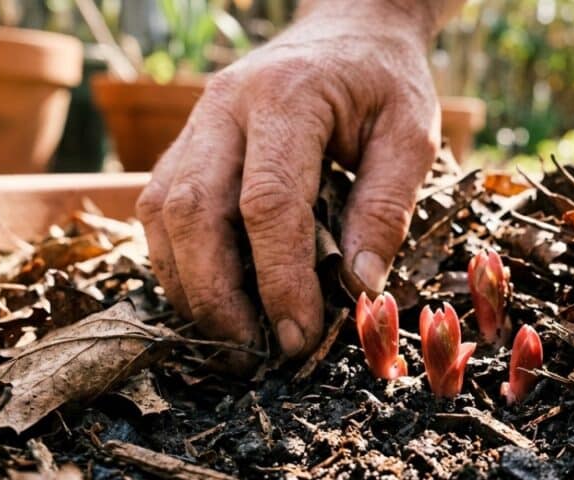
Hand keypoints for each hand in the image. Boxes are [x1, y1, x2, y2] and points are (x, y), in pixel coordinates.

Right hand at [136, 0, 444, 363]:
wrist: (349, 28)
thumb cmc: (386, 81)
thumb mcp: (412, 134)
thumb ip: (387, 206)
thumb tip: (358, 287)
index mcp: (287, 97)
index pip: (266, 203)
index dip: (278, 279)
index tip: (299, 335)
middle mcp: (225, 106)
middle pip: (193, 212)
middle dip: (216, 295)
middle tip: (252, 353)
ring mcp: (197, 121)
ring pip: (163, 212)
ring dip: (189, 284)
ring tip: (230, 338)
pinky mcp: (189, 141)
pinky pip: (161, 206)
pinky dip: (178, 260)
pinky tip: (210, 297)